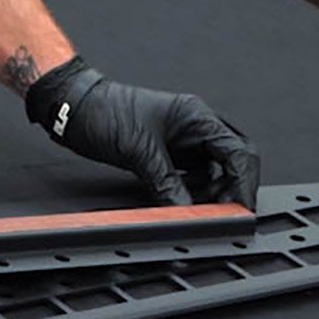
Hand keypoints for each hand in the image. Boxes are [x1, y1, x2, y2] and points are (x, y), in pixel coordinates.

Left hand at [26, 58, 259, 207]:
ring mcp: (182, 139)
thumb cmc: (102, 112)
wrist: (72, 107)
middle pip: (233, 161)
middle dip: (232, 187)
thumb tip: (187, 211)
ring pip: (213, 170)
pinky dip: (192, 190)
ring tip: (200, 207)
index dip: (245, 183)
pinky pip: (191, 174)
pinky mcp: (167, 151)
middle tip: (223, 211)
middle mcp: (195, 126)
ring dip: (211, 191)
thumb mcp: (139, 151)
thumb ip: (167, 184)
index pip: (239, 152)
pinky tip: (182, 200)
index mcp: (197, 117)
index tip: (242, 208)